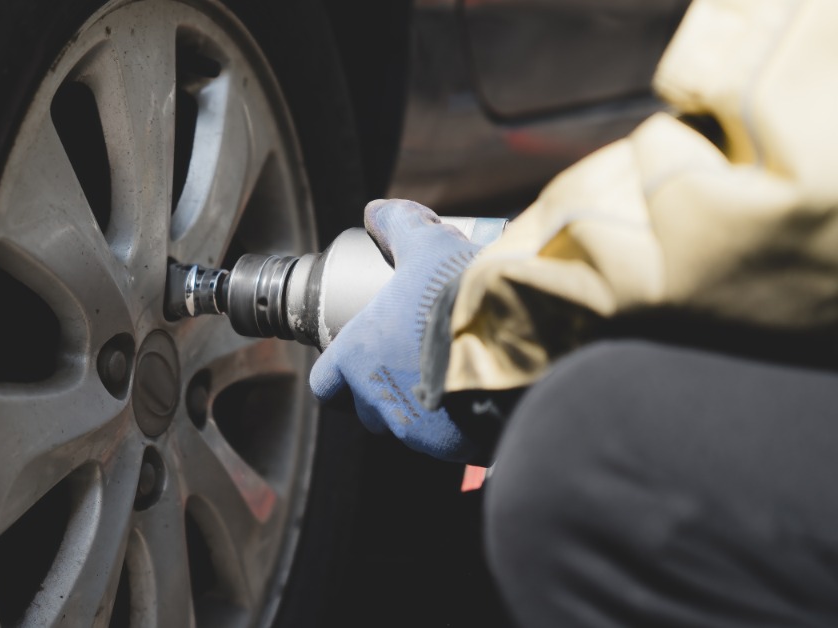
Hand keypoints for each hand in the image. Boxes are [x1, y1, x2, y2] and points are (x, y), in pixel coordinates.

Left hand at [309, 199, 479, 460]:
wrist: (516, 340)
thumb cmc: (457, 295)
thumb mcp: (426, 246)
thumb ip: (399, 226)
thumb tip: (377, 211)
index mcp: (357, 359)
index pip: (326, 384)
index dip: (339, 374)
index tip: (358, 360)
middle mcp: (377, 401)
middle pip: (367, 408)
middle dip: (384, 391)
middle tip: (413, 363)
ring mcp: (414, 431)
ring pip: (407, 428)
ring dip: (421, 408)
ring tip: (449, 378)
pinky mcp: (451, 448)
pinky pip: (446, 441)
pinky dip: (456, 426)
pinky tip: (476, 400)